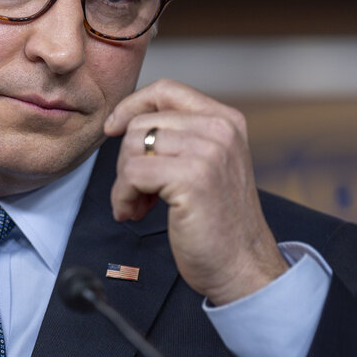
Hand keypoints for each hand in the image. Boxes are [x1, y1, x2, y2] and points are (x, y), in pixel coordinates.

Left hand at [103, 79, 287, 305]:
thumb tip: (127, 121)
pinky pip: (132, 174)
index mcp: (225, 120)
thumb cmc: (219, 222)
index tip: (114, 128)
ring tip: (138, 204)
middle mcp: (220, 130)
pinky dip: (123, 197)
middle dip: (128, 159)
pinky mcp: (192, 178)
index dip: (132, 105)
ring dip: (124, 182)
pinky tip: (134, 213)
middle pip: (142, 123)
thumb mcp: (207, 163)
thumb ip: (181, 136)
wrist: (242, 267)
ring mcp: (208, 152)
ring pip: (133, 147)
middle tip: (136, 192)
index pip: (166, 90)